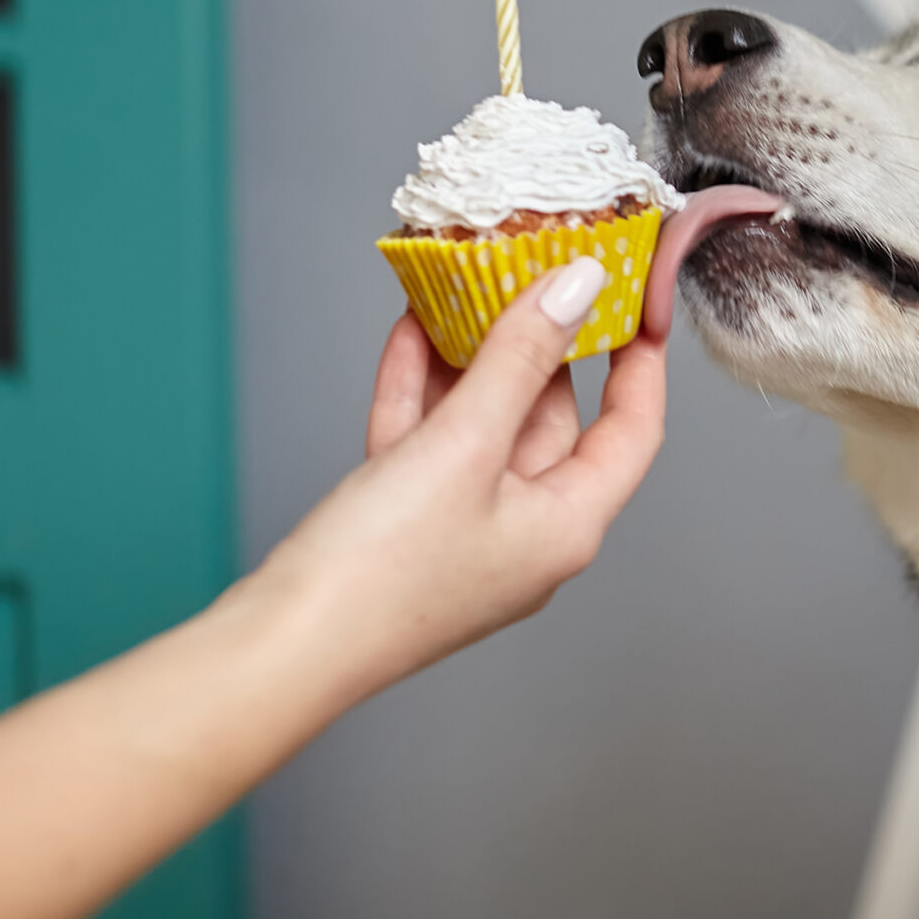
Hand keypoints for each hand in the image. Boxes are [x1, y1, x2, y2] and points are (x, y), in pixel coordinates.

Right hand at [247, 256, 664, 705]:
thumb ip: (521, 358)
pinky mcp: (406, 527)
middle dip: (537, 343)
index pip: (632, 429)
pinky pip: (428, 444)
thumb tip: (578, 288)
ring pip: (482, 425)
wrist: (279, 646)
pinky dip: (423, 389)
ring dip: (472, 357)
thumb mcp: (464, 444)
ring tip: (468, 285)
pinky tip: (412, 332)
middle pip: (551, 419)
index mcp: (567, 525)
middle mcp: (525, 532)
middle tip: (532, 273)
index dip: (640, 362)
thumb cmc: (383, 571)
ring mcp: (463, 530)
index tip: (636, 302)